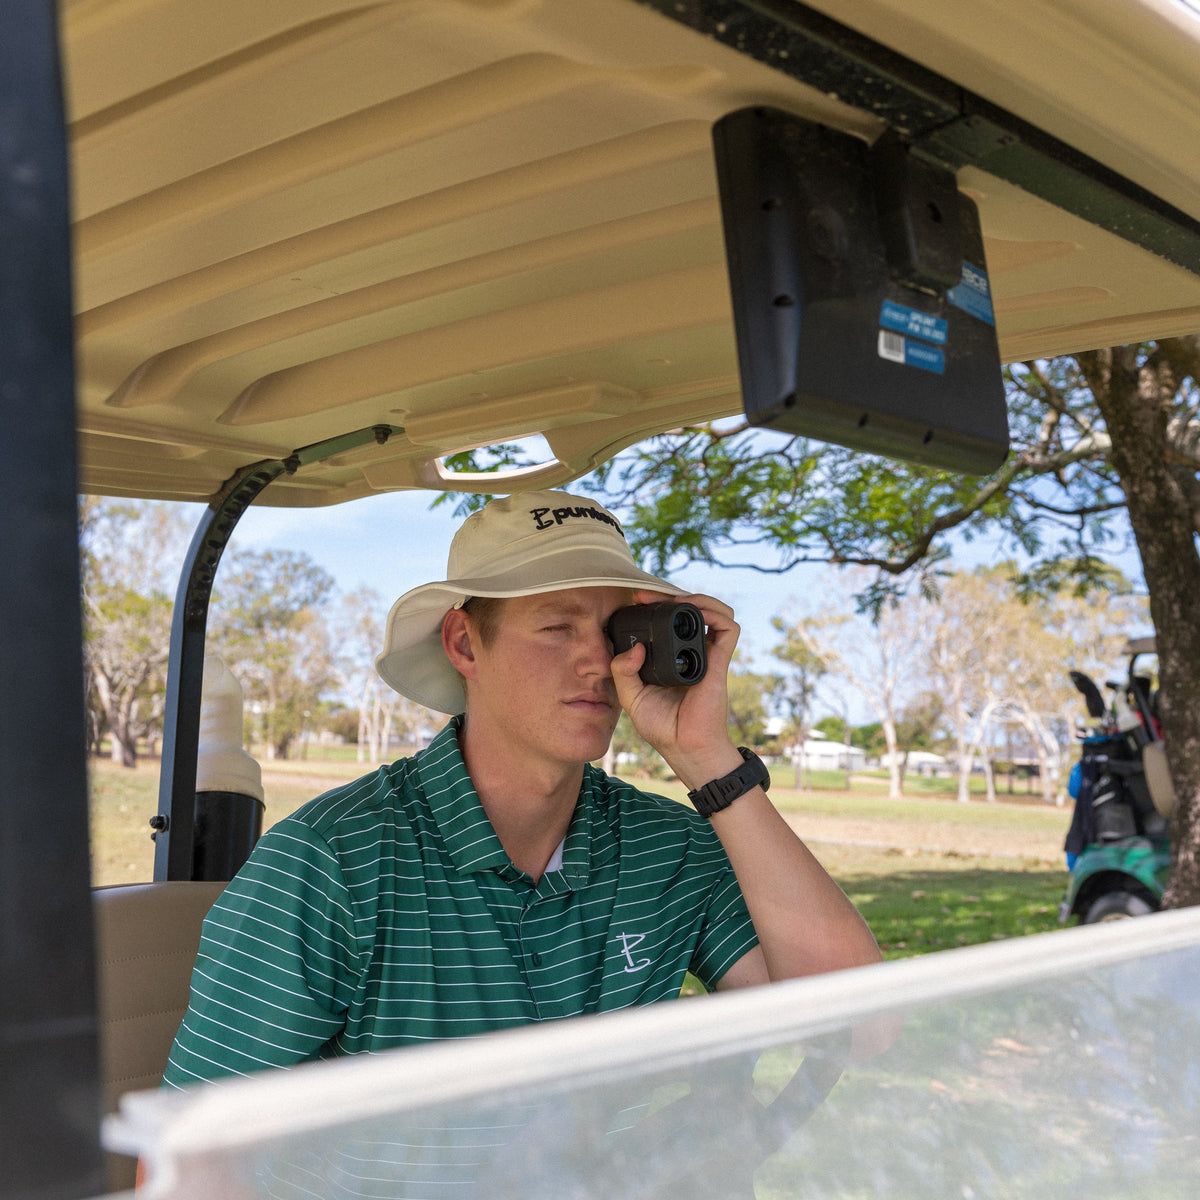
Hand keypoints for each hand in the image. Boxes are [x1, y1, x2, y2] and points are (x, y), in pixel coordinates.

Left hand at [610, 590, 744, 788]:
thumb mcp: (631, 696)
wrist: (685, 747)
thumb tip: (635, 647)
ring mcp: (707, 655)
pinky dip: (716, 613)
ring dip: (697, 598)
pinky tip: (696, 612)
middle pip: (689, 610)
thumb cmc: (661, 726)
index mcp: (670, 657)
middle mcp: (690, 652)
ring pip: (714, 611)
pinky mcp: (719, 661)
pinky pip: (728, 628)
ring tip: (676, 600)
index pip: (669, 621)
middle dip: (670, 595)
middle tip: (644, 595)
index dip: (656, 605)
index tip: (635, 600)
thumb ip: (623, 671)